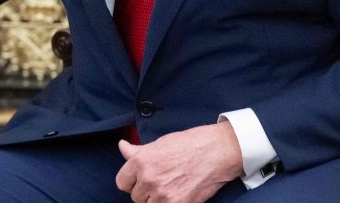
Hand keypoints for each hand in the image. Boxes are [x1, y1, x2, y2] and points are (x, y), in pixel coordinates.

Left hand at [115, 122, 243, 202]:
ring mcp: (163, 195)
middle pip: (135, 196)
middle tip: (160, 181)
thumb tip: (123, 147)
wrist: (217, 152)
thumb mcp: (159, 144)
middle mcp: (149, 179)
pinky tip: (176, 195)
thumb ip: (138, 151)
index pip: (122, 182)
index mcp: (141, 161)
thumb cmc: (190, 144)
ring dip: (155, 200)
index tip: (138, 180)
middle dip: (145, 191)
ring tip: (168, 188)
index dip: (131, 181)